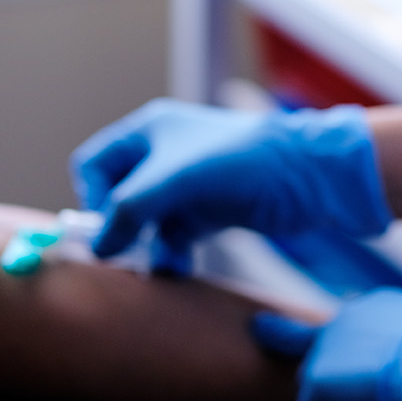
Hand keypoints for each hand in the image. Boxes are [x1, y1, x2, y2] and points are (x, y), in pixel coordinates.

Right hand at [70, 100, 391, 263]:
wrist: (308, 174)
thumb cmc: (239, 161)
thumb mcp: (174, 181)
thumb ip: (129, 210)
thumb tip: (97, 247)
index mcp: (148, 130)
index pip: (94, 163)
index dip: (93, 196)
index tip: (106, 227)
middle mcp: (163, 153)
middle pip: (118, 196)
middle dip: (118, 228)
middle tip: (121, 260)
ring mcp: (188, 183)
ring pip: (147, 221)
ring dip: (144, 246)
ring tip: (152, 270)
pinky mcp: (210, 209)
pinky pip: (175, 235)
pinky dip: (170, 252)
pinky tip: (176, 269)